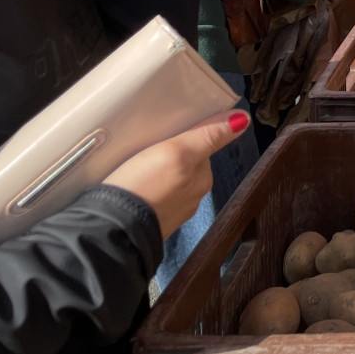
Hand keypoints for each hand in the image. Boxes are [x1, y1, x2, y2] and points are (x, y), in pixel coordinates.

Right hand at [104, 111, 248, 239]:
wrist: (110, 233)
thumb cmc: (145, 187)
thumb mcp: (177, 153)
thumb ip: (208, 137)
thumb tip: (244, 119)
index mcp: (202, 182)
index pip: (200, 151)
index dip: (184, 139)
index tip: (167, 134)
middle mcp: (190, 200)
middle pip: (184, 168)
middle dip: (170, 158)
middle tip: (148, 146)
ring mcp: (168, 215)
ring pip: (167, 185)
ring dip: (156, 176)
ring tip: (135, 167)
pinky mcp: (147, 224)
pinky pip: (150, 200)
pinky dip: (144, 192)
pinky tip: (129, 188)